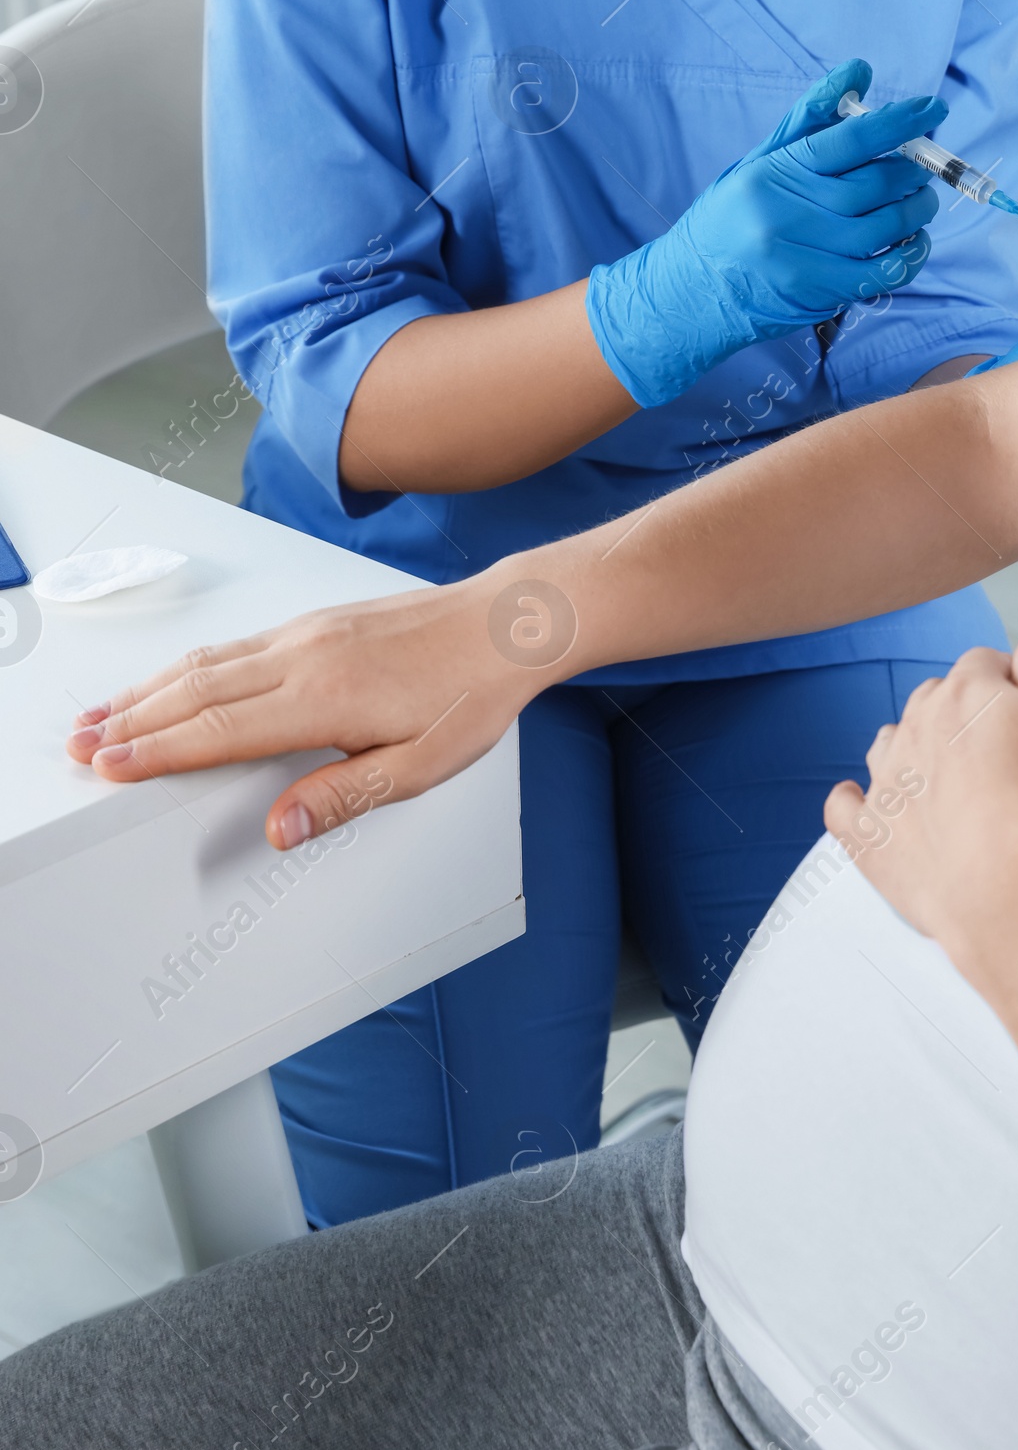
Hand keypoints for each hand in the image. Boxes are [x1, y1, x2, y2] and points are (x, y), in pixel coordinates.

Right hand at [64, 565, 534, 850]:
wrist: (507, 622)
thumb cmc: (472, 692)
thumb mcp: (421, 766)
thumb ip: (344, 796)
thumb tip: (282, 828)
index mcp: (324, 698)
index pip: (219, 729)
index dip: (156, 751)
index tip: (107, 766)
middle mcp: (304, 656)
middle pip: (195, 691)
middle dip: (130, 721)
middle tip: (78, 745)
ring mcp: (306, 633)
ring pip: (207, 662)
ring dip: (148, 690)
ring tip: (101, 714)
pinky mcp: (315, 622)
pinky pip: (234, 644)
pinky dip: (188, 665)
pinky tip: (172, 680)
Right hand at [586, 59, 945, 406]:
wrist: (693, 290)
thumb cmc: (731, 218)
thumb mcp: (760, 162)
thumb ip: (810, 118)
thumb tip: (859, 72)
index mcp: (775, 172)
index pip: (849, 139)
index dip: (897, 122)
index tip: (932, 109)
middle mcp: (788, 213)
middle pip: (874, 184)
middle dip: (911, 170)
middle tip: (922, 164)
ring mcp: (805, 257)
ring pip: (886, 227)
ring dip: (917, 210)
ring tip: (920, 200)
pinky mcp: (820, 293)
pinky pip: (885, 272)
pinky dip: (912, 254)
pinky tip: (914, 240)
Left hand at [823, 639, 1017, 954]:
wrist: (1010, 886)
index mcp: (965, 692)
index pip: (982, 664)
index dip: (1006, 685)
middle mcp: (915, 726)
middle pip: (934, 699)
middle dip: (960, 716)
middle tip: (997, 755)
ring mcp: (886, 780)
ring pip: (889, 743)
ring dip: (911, 752)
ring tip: (945, 781)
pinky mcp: (869, 834)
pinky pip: (844, 807)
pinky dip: (854, 802)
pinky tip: (866, 804)